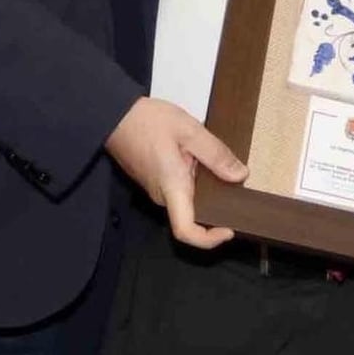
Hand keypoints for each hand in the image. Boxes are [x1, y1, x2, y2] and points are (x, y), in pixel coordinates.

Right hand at [104, 97, 246, 249]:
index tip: (229, 229)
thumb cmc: (146, 121)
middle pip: (192, 216)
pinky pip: (179, 190)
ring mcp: (157, 189)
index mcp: (172, 187)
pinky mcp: (155, 181)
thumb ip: (215, 154)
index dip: (209, 239)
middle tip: (236, 189)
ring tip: (221, 167)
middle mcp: (163, 195)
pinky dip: (195, 182)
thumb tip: (240, 175)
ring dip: (206, 191)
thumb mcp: (189, 130)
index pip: (186, 231)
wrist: (114, 115)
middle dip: (215, 208)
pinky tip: (203, 161)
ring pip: (187, 201)